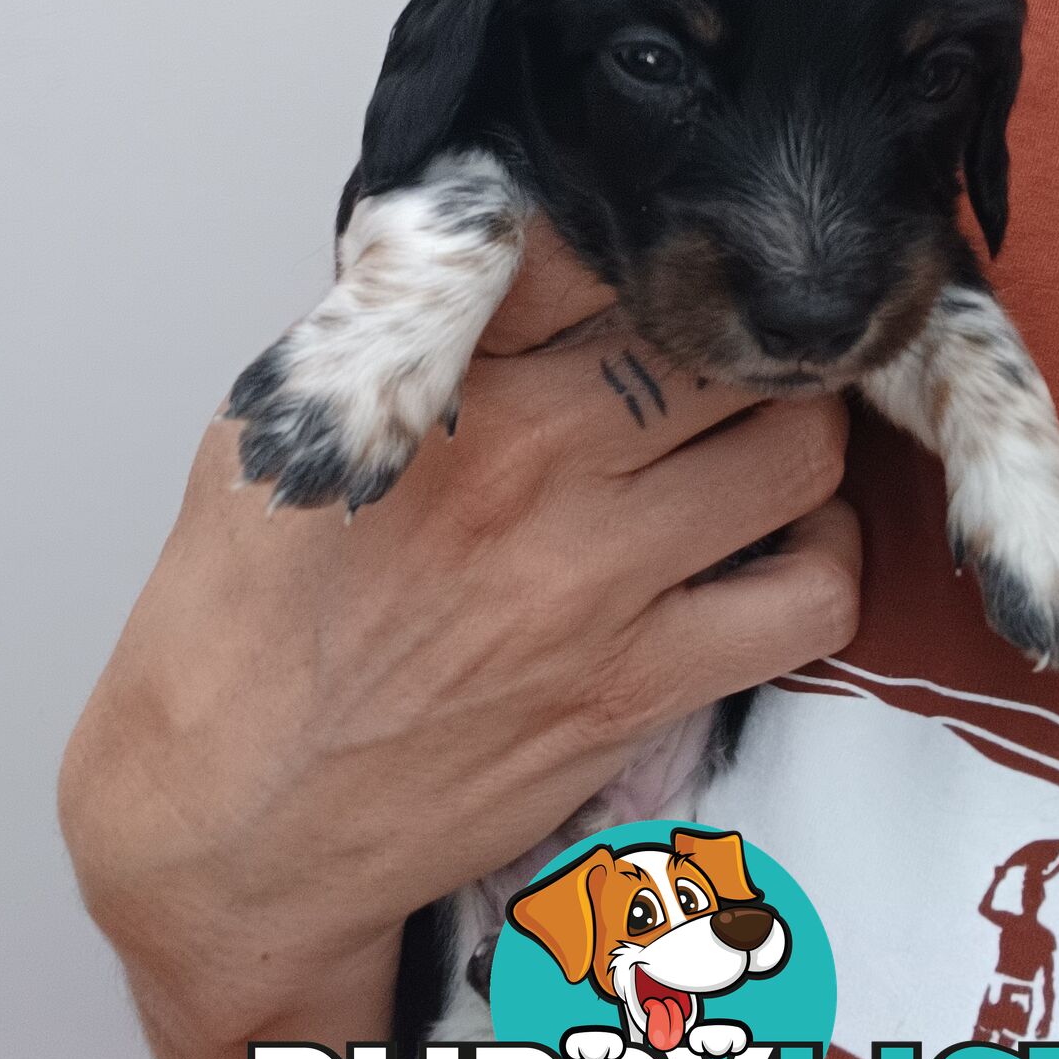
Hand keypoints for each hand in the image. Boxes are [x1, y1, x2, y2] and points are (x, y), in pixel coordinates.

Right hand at [60, 221, 856, 1058]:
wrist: (234, 823)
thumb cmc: (238, 626)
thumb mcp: (273, 428)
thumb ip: (387, 329)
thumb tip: (479, 251)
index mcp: (440, 386)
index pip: (586, 247)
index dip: (621, 235)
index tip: (625, 254)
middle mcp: (533, 467)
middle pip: (721, 338)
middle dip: (732, 326)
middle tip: (717, 340)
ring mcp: (599, 581)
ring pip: (795, 449)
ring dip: (795, 423)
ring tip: (754, 426)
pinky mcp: (643, 686)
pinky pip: (811, 598)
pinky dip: (823, 555)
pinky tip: (779, 539)